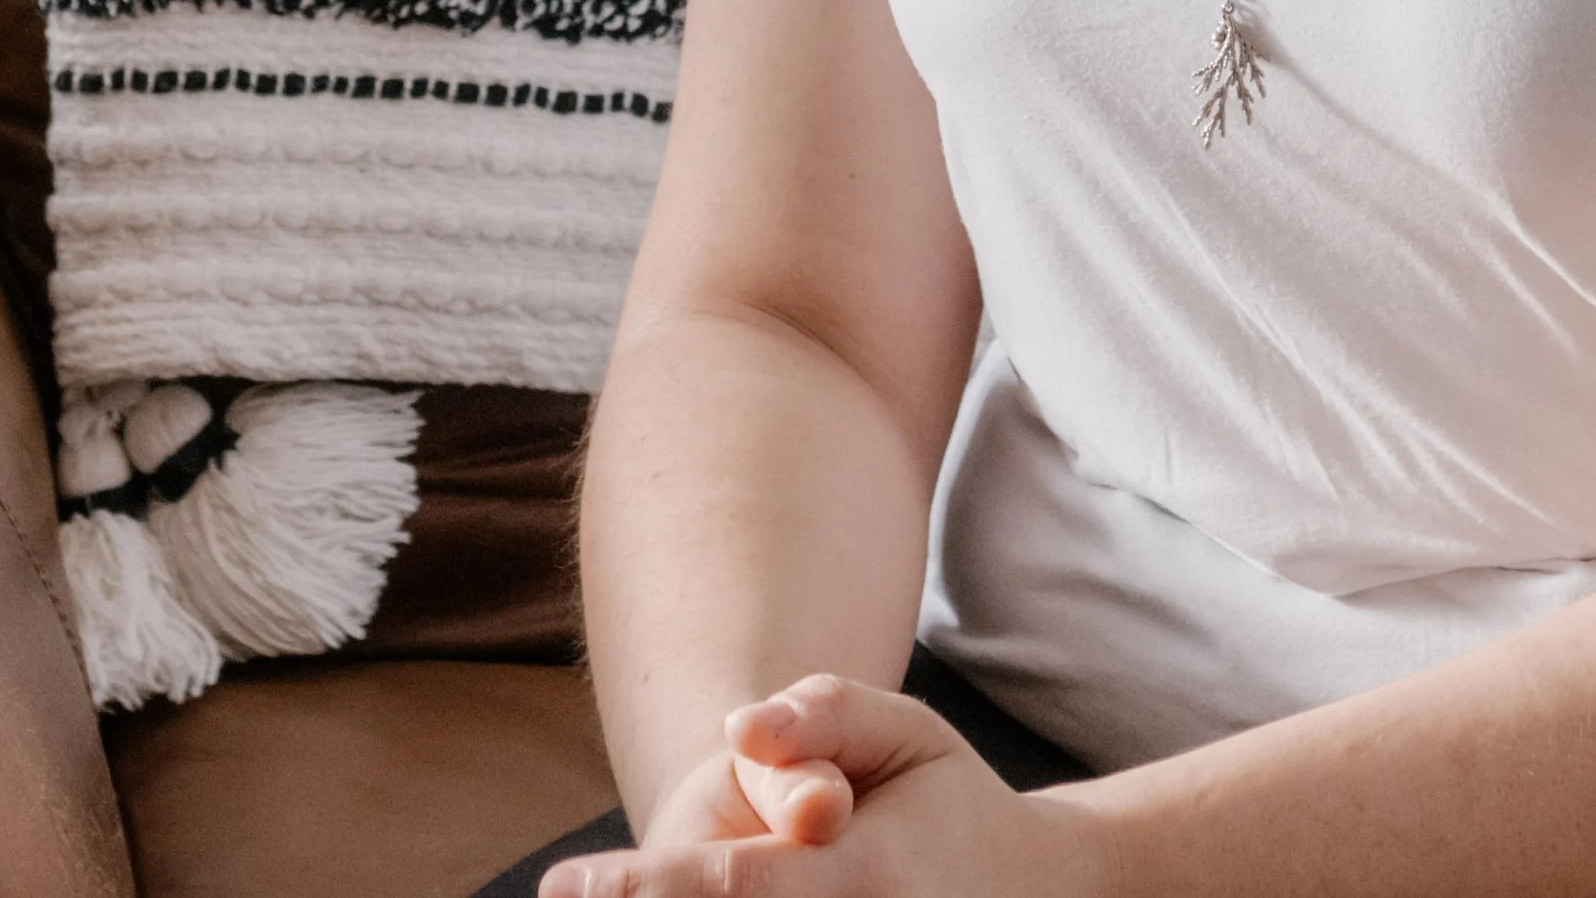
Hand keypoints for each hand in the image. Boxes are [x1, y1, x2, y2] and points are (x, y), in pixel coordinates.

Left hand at [541, 675, 1114, 897]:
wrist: (1029, 894)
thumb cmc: (943, 801)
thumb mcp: (906, 727)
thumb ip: (823, 714)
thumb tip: (739, 730)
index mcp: (869, 874)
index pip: (738, 887)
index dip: (647, 891)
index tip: (566, 886)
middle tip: (567, 895)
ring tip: (604, 896)